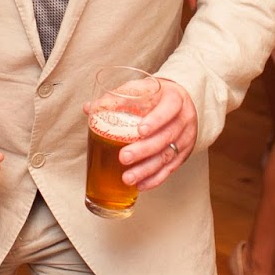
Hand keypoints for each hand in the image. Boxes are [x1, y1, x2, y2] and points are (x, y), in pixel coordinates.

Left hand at [106, 78, 195, 192]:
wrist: (182, 103)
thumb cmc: (156, 96)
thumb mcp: (141, 89)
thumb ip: (117, 98)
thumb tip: (89, 108)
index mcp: (174, 99)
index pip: (169, 109)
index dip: (156, 120)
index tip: (139, 130)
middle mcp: (183, 120)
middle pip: (166, 137)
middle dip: (144, 150)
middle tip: (124, 157)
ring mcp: (185, 139)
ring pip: (167, 156)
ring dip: (146, 169)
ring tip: (127, 178)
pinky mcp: (182, 154)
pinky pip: (170, 169)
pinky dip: (154, 179)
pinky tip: (140, 185)